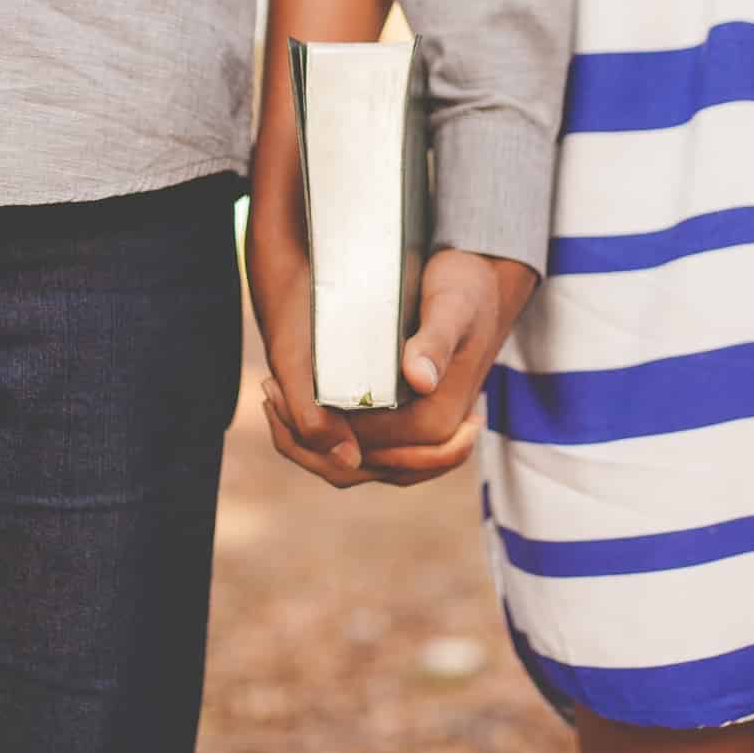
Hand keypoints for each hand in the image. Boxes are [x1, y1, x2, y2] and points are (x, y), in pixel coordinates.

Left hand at [249, 210, 533, 488]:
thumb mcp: (451, 306)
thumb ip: (435, 341)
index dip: (315, 426)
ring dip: (309, 445)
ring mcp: (421, 441)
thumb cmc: (465, 289)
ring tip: (274, 398)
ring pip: (353, 467)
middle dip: (304, 440)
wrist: (485, 285)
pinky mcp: (411, 430)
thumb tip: (420, 380)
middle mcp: (432, 442)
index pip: (362, 443)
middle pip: (353, 465)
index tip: (279, 389)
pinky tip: (297, 408)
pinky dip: (328, 441)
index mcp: (438, 423)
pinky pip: (364, 453)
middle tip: (268, 392)